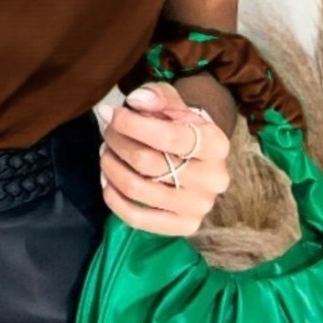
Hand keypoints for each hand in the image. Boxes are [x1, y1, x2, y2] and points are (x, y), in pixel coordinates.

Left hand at [97, 83, 230, 236]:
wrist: (197, 156)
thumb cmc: (180, 125)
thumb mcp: (173, 102)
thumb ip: (156, 96)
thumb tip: (135, 101)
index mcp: (216, 144)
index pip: (167, 137)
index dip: (131, 124)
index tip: (110, 114)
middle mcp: (213, 179)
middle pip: (147, 162)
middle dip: (117, 142)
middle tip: (106, 131)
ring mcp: (199, 206)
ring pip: (137, 188)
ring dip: (111, 167)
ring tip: (106, 152)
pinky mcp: (184, 226)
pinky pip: (137, 219)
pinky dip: (113, 198)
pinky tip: (107, 180)